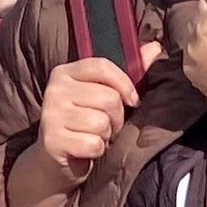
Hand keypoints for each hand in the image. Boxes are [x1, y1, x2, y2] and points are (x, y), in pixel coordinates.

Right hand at [27, 49, 143, 184]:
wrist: (55, 160)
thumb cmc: (84, 123)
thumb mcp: (101, 94)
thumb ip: (127, 72)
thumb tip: (155, 47)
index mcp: (65, 72)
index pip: (102, 66)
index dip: (125, 83)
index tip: (133, 100)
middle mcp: (55, 90)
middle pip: (108, 98)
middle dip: (117, 117)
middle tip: (110, 125)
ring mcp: (51, 116)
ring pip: (101, 123)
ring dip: (107, 135)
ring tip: (97, 136)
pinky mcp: (51, 141)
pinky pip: (92, 144)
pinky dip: (97, 150)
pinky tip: (87, 149)